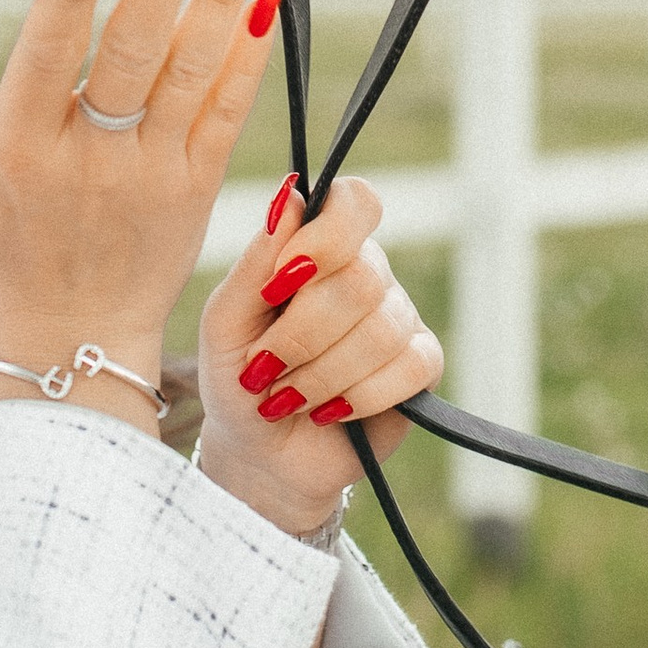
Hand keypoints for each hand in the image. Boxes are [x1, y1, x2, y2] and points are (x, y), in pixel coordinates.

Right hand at [0, 0, 279, 430]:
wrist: (78, 340)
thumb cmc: (6, 245)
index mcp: (22, 148)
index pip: (48, 53)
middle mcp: (92, 158)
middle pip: (133, 53)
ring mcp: (154, 173)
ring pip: (193, 71)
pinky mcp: (199, 187)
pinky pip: (228, 110)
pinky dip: (247, 53)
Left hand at [194, 180, 443, 537]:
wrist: (260, 453)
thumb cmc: (238, 376)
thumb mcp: (225, 322)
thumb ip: (256, 261)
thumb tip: (291, 194)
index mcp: (321, 247)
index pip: (354, 202)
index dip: (325, 240)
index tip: (277, 287)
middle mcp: (368, 273)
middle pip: (361, 279)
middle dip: (301, 335)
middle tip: (262, 369)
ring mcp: (400, 317)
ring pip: (381, 331)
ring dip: (320, 376)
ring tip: (287, 398)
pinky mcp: (421, 366)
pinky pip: (410, 368)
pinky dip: (358, 397)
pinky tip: (329, 412)